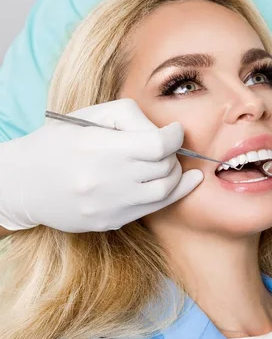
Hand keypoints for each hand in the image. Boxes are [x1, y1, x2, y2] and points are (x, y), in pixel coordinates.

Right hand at [0, 99, 202, 231]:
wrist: (24, 184)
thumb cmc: (57, 143)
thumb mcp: (88, 117)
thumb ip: (130, 117)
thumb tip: (163, 132)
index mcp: (99, 148)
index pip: (158, 145)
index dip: (175, 136)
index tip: (175, 131)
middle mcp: (105, 180)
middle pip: (164, 168)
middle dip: (173, 154)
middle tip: (166, 148)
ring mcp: (109, 205)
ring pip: (164, 192)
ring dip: (175, 176)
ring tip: (173, 165)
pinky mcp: (110, 222)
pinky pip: (151, 210)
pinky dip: (170, 195)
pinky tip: (180, 184)